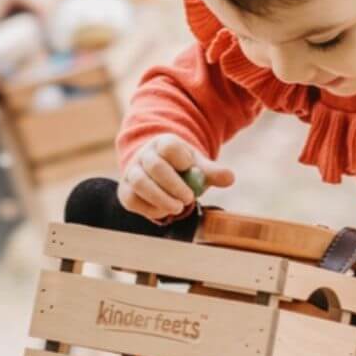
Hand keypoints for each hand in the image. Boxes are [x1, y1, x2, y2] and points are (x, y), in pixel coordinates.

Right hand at [118, 134, 234, 221]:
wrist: (160, 175)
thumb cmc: (182, 170)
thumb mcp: (197, 167)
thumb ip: (212, 172)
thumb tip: (230, 178)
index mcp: (163, 144)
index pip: (169, 145)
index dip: (180, 158)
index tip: (190, 168)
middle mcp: (144, 155)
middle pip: (154, 166)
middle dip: (173, 184)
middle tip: (188, 199)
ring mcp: (131, 172)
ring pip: (140, 183)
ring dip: (160, 198)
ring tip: (177, 208)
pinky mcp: (125, 191)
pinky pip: (132, 200)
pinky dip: (149, 209)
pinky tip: (164, 211)